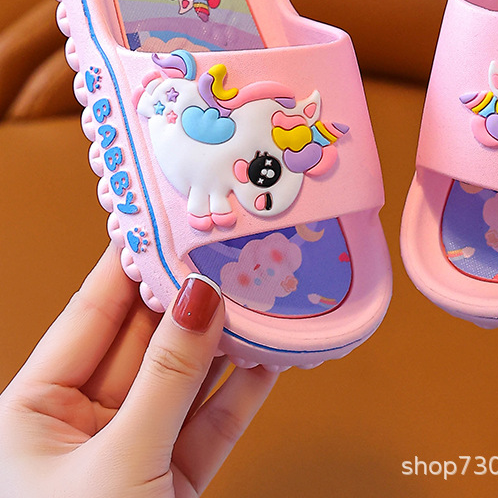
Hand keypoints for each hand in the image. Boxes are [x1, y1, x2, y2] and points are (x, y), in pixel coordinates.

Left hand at [0, 243, 277, 496]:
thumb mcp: (119, 460)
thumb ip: (166, 378)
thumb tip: (200, 299)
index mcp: (35, 411)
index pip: (91, 315)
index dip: (131, 267)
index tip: (169, 222)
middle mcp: (80, 426)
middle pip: (144, 344)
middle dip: (189, 303)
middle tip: (229, 256)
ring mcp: (129, 452)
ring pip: (182, 382)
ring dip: (223, 345)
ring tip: (260, 298)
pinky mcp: (170, 481)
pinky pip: (208, 423)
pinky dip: (240, 394)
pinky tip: (267, 358)